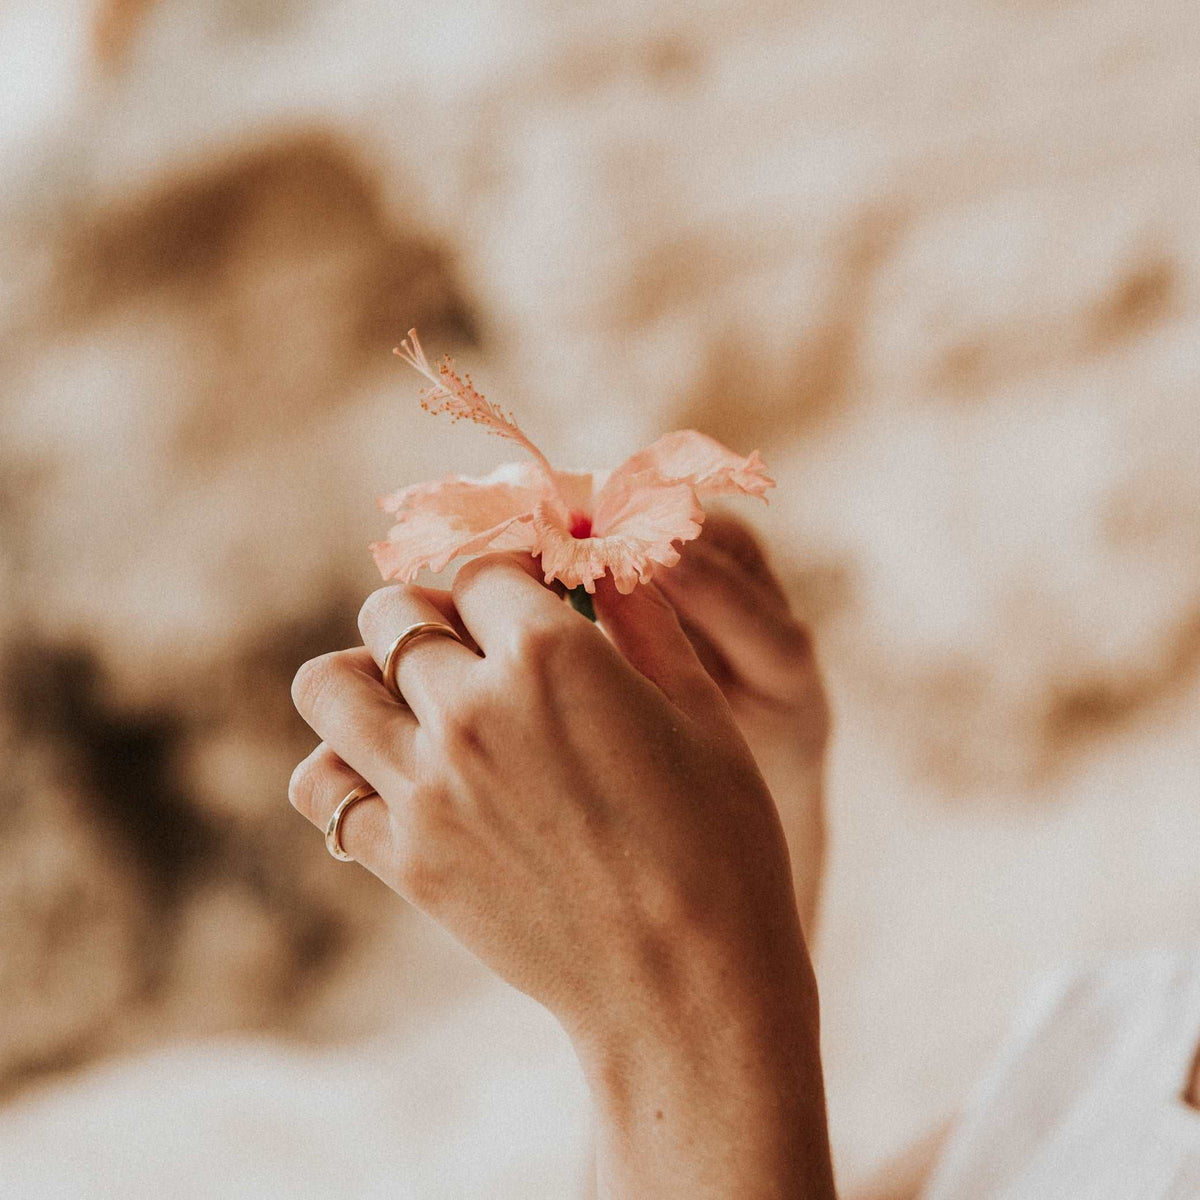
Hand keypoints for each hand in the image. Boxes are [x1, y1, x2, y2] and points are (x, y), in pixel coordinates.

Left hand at [289, 554, 833, 1198]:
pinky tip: (397, 775)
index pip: (482, 567)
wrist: (689, 986)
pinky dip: (344, 768)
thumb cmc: (719, 840)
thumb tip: (608, 552)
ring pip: (328, 685)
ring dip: (364, 676)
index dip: (505, 571)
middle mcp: (471, 709)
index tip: (521, 591)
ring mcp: (425, 787)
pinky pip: (320, 786)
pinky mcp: (404, 858)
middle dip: (431, 613)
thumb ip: (642, 616)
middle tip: (471, 645)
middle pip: (393, 611)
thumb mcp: (701, 707)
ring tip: (413, 700)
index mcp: (551, 657)